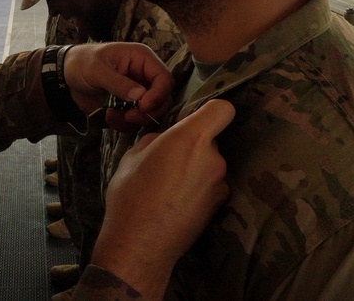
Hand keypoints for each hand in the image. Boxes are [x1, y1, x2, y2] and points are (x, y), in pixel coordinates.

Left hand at [62, 42, 172, 119]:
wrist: (64, 77)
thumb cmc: (80, 63)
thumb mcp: (97, 69)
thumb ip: (119, 83)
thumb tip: (140, 97)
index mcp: (141, 59)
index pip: (165, 79)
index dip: (158, 95)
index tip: (142, 107)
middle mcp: (144, 75)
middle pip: (163, 99)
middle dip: (148, 111)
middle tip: (129, 116)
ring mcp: (137, 92)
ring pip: (152, 112)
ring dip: (135, 120)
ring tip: (113, 116)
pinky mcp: (129, 106)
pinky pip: (136, 120)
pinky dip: (125, 124)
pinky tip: (109, 117)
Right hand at [91, 100, 233, 297]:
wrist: (140, 244)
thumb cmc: (131, 196)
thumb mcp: (132, 157)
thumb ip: (155, 140)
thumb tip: (163, 139)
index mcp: (190, 138)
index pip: (222, 110)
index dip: (212, 110)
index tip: (197, 117)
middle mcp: (212, 158)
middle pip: (211, 139)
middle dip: (192, 145)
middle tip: (166, 160)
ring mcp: (219, 184)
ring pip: (209, 164)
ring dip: (194, 168)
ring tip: (167, 185)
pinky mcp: (219, 205)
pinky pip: (210, 185)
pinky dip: (197, 188)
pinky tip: (175, 201)